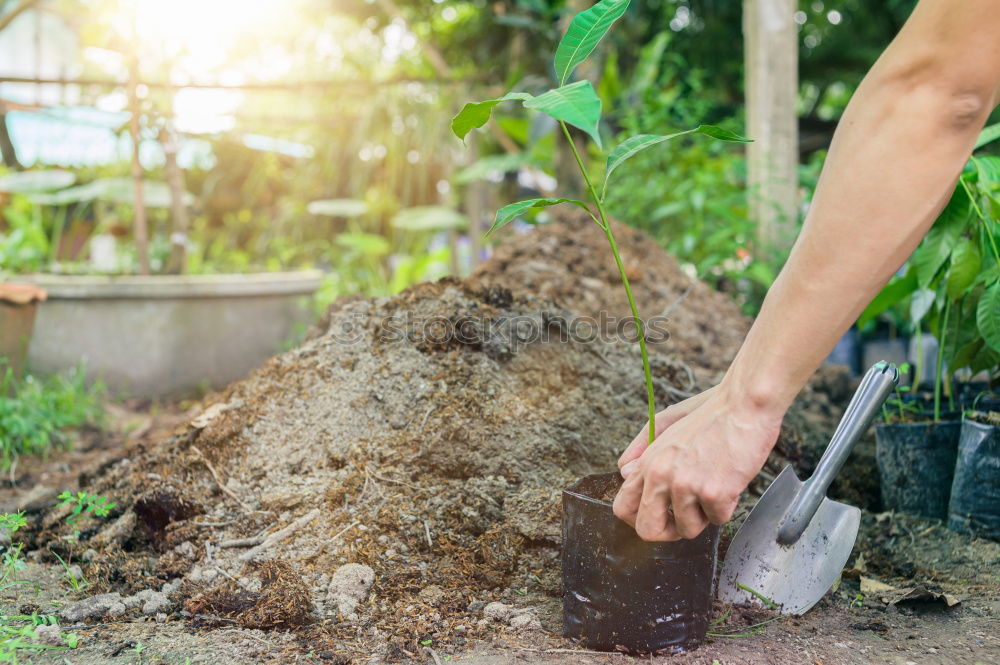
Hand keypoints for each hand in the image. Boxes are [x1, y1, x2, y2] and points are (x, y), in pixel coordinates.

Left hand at [612, 383, 783, 540]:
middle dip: (668, 532)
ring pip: (687, 530)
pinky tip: (730, 482)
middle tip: (685, 519)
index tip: (658, 517)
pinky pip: (719, 520)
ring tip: (713, 488)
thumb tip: (624, 473)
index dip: (639, 519)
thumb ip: (641, 450)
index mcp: (648, 461)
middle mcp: (660, 475)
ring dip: (704, 516)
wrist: (744, 405)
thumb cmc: (711, 415)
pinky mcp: (713, 493)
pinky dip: (728, 507)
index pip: (622, 506)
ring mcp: (686, 485)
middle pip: (647, 530)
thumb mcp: (666, 423)